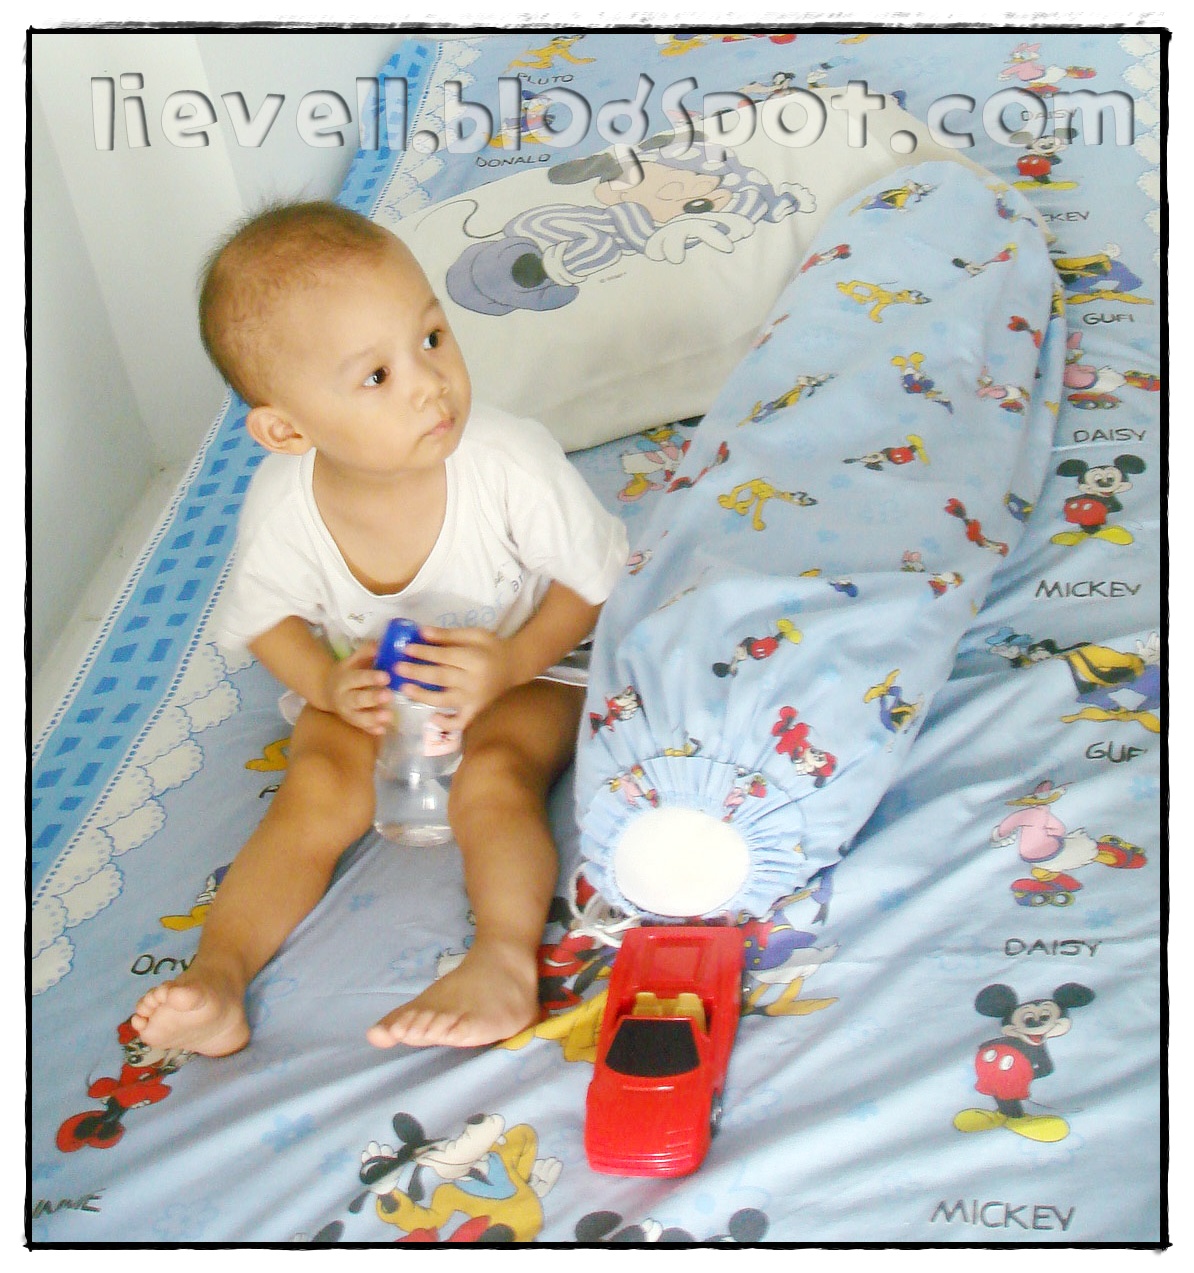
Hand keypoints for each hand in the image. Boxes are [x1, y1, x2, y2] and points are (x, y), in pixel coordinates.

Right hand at [323, 643, 392, 734]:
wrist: (326, 691)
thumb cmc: (348, 673)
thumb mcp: (353, 660)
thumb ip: (366, 652)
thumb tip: (381, 644)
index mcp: (345, 680)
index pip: (358, 678)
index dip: (371, 678)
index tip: (386, 676)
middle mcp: (344, 697)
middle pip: (358, 699)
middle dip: (373, 698)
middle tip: (389, 695)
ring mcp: (348, 712)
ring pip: (359, 717)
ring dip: (374, 717)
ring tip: (389, 716)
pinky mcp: (353, 723)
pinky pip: (362, 728)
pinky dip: (371, 730)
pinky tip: (382, 730)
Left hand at [392, 627, 517, 730]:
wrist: (515, 667)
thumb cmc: (492, 648)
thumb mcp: (475, 635)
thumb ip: (449, 634)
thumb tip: (421, 632)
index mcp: (475, 659)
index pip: (444, 656)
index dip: (424, 652)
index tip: (406, 648)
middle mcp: (474, 681)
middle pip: (441, 677)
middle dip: (417, 672)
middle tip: (397, 668)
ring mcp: (475, 700)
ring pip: (444, 701)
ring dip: (422, 696)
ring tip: (405, 689)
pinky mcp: (476, 712)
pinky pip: (459, 723)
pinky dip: (445, 723)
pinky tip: (432, 717)